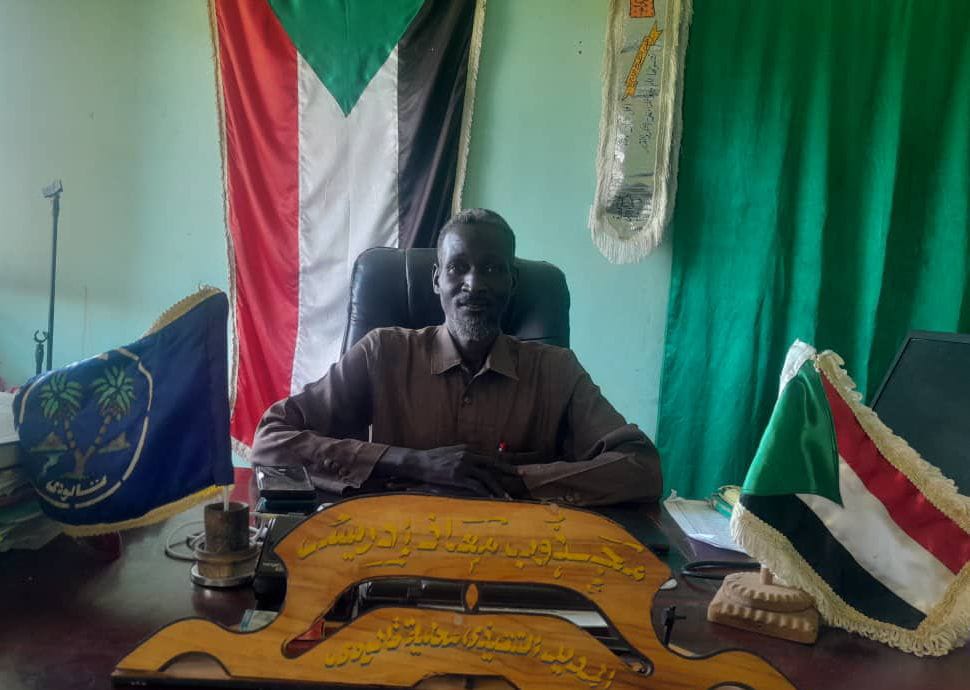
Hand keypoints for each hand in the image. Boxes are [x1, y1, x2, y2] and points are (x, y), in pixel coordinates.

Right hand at [376, 445, 518, 497]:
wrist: (418, 463)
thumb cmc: (433, 459)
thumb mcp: (451, 451)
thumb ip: (465, 454)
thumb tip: (476, 460)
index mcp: (468, 449)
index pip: (490, 456)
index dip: (504, 462)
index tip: (516, 468)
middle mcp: (468, 455)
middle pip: (493, 464)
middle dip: (508, 471)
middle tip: (522, 475)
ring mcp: (463, 466)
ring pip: (487, 477)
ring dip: (498, 488)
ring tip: (507, 498)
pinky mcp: (458, 476)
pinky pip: (476, 486)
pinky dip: (486, 493)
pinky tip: (492, 499)